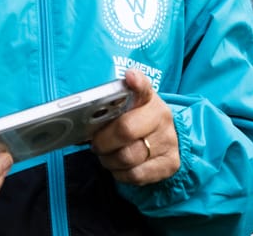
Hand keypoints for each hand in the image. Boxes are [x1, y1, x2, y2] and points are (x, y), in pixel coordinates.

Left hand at [90, 70, 178, 184]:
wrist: (163, 142)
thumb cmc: (135, 123)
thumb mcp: (125, 110)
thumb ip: (109, 109)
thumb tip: (81, 118)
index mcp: (148, 98)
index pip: (144, 87)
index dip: (136, 83)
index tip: (130, 77)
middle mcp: (162, 117)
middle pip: (125, 130)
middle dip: (103, 141)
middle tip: (96, 144)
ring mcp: (169, 140)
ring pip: (128, 157)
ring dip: (109, 160)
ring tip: (106, 156)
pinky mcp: (171, 163)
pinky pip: (136, 174)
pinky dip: (120, 173)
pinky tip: (119, 167)